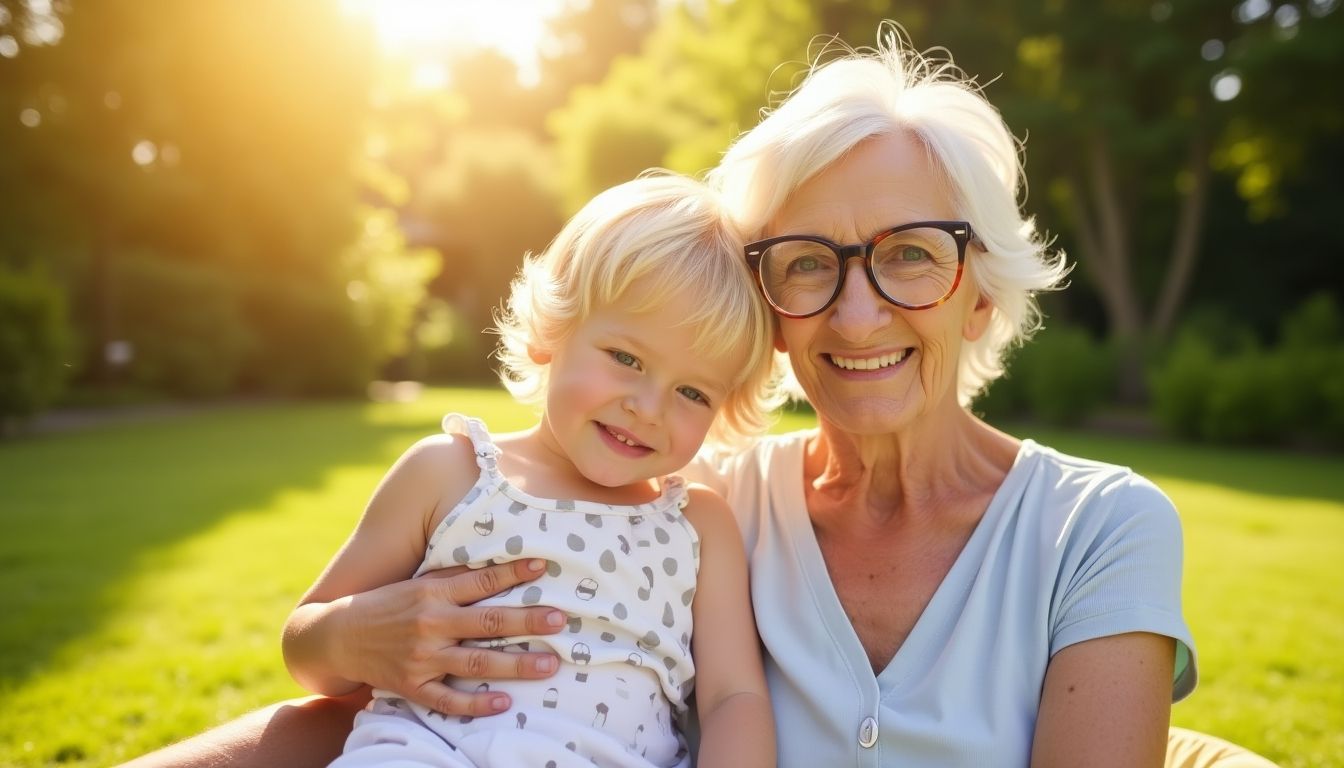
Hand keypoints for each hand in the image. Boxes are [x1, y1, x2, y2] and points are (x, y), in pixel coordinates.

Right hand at [332, 558, 563, 716]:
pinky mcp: (412, 686)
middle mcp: (429, 624)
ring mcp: (422, 658)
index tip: (543, 565)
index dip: (512, 573)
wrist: (337, 637)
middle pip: (487, 622)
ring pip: (477, 663)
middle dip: (526, 621)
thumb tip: (496, 566)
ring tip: (549, 666)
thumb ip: (454, 579)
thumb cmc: (386, 604)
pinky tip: (503, 703)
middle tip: (560, 620)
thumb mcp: (416, 583)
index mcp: (431, 594)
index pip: (480, 581)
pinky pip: (448, 700)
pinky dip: (476, 704)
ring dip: (515, 665)